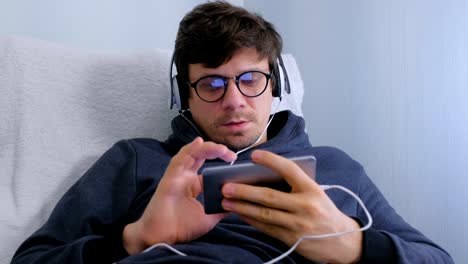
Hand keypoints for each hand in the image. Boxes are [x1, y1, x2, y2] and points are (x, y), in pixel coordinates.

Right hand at [123, 137, 236, 254]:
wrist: (162, 238)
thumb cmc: (180, 228)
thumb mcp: (208, 218)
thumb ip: (221, 210)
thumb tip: (238, 204)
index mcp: (193, 185)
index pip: (208, 167)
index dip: (220, 161)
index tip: (235, 163)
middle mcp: (184, 177)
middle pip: (200, 155)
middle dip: (217, 151)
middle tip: (232, 155)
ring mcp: (176, 176)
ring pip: (191, 154)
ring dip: (206, 149)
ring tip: (222, 149)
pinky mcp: (169, 179)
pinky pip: (179, 161)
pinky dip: (189, 151)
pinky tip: (198, 143)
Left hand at [221, 150, 361, 262]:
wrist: (343, 242)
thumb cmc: (324, 211)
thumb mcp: (316, 193)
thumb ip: (295, 185)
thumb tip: (262, 177)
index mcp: (312, 189)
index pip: (290, 170)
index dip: (271, 161)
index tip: (254, 155)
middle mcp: (306, 206)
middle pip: (270, 197)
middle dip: (245, 191)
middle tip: (226, 187)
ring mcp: (298, 224)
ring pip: (264, 214)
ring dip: (242, 207)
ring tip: (226, 201)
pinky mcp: (291, 239)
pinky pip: (266, 227)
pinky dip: (251, 220)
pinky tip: (239, 214)